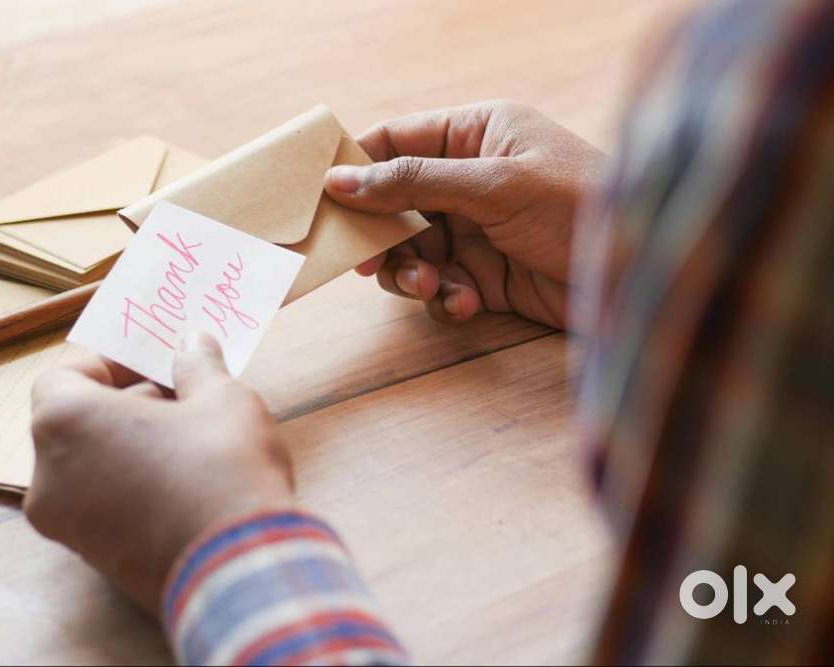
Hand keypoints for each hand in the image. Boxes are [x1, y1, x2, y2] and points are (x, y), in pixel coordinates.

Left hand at [24, 333, 293, 612]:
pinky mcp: (95, 561)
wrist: (238, 567)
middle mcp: (48, 476)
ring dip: (129, 448)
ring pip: (88, 469)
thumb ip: (197, 366)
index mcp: (64, 423)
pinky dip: (131, 488)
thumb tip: (193, 343)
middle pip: (74, 424)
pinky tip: (185, 484)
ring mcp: (67, 526)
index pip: (62, 377)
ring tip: (188, 442)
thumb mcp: (221, 398)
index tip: (153, 365)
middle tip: (180, 398)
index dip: (109, 365)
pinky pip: (103, 508)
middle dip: (125, 406)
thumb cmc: (222, 467)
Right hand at [324, 100, 605, 328]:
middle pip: (394, 204)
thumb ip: (415, 181)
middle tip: (369, 263)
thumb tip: (340, 180)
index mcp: (476, 135)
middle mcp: (471, 180)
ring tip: (430, 287)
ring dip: (412, 274)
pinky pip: (440, 287)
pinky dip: (445, 298)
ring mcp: (477, 230)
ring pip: (412, 251)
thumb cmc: (579, 206)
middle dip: (383, 236)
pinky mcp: (487, 276)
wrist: (640, 276)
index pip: (396, 141)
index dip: (356, 167)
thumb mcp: (494, 185)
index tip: (324, 199)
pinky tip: (468, 303)